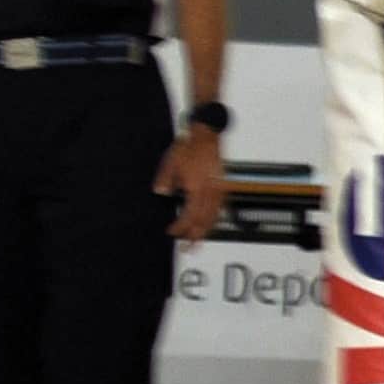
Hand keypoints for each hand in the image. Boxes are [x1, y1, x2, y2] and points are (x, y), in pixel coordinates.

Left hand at [156, 129, 223, 243]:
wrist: (206, 135)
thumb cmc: (188, 146)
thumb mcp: (170, 162)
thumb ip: (165, 179)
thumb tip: (160, 193)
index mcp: (196, 188)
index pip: (189, 215)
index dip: (180, 227)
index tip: (172, 233)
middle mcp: (210, 192)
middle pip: (204, 221)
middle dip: (195, 236)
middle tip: (188, 249)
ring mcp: (219, 190)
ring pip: (214, 217)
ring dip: (206, 230)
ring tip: (199, 240)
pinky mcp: (223, 186)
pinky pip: (220, 209)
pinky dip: (215, 219)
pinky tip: (211, 223)